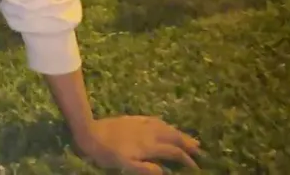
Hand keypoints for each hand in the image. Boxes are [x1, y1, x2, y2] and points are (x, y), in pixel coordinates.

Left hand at [76, 116, 202, 173]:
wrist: (89, 132)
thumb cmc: (106, 153)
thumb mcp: (125, 165)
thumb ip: (146, 169)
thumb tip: (165, 172)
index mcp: (149, 146)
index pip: (173, 152)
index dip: (186, 159)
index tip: (195, 166)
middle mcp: (149, 133)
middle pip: (174, 137)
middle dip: (188, 143)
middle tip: (199, 149)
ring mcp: (142, 124)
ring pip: (166, 127)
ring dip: (179, 133)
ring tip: (189, 137)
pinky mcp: (134, 119)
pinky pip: (156, 120)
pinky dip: (166, 124)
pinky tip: (166, 125)